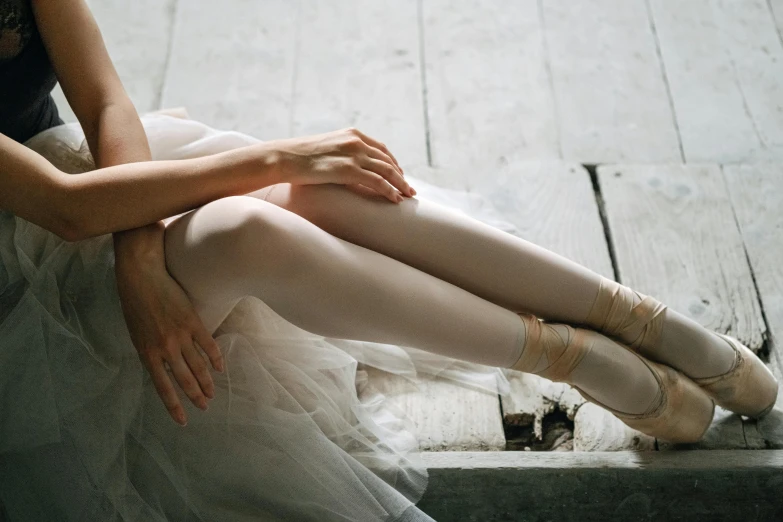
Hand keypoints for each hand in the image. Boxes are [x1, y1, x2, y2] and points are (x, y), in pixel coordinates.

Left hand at [114, 224, 223, 426]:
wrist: (141, 276)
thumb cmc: (135, 303)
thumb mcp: (137, 333)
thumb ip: (150, 351)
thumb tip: (164, 366)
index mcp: (147, 353)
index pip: (163, 387)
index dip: (174, 405)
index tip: (183, 420)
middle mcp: (165, 348)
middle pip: (185, 379)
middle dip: (196, 396)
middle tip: (205, 406)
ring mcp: (180, 335)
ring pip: (198, 366)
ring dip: (207, 382)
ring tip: (213, 393)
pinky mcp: (193, 321)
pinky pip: (208, 345)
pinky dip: (215, 358)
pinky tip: (220, 368)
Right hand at [271, 127, 415, 202]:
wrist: (285, 157)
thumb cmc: (300, 157)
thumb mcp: (327, 149)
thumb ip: (341, 154)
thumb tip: (347, 168)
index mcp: (352, 134)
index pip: (381, 149)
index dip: (394, 163)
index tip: (399, 175)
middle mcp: (356, 141)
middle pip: (388, 160)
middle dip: (401, 176)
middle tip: (409, 189)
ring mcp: (354, 155)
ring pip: (387, 171)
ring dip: (400, 185)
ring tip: (407, 196)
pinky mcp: (349, 169)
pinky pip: (377, 181)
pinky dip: (389, 191)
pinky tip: (395, 199)